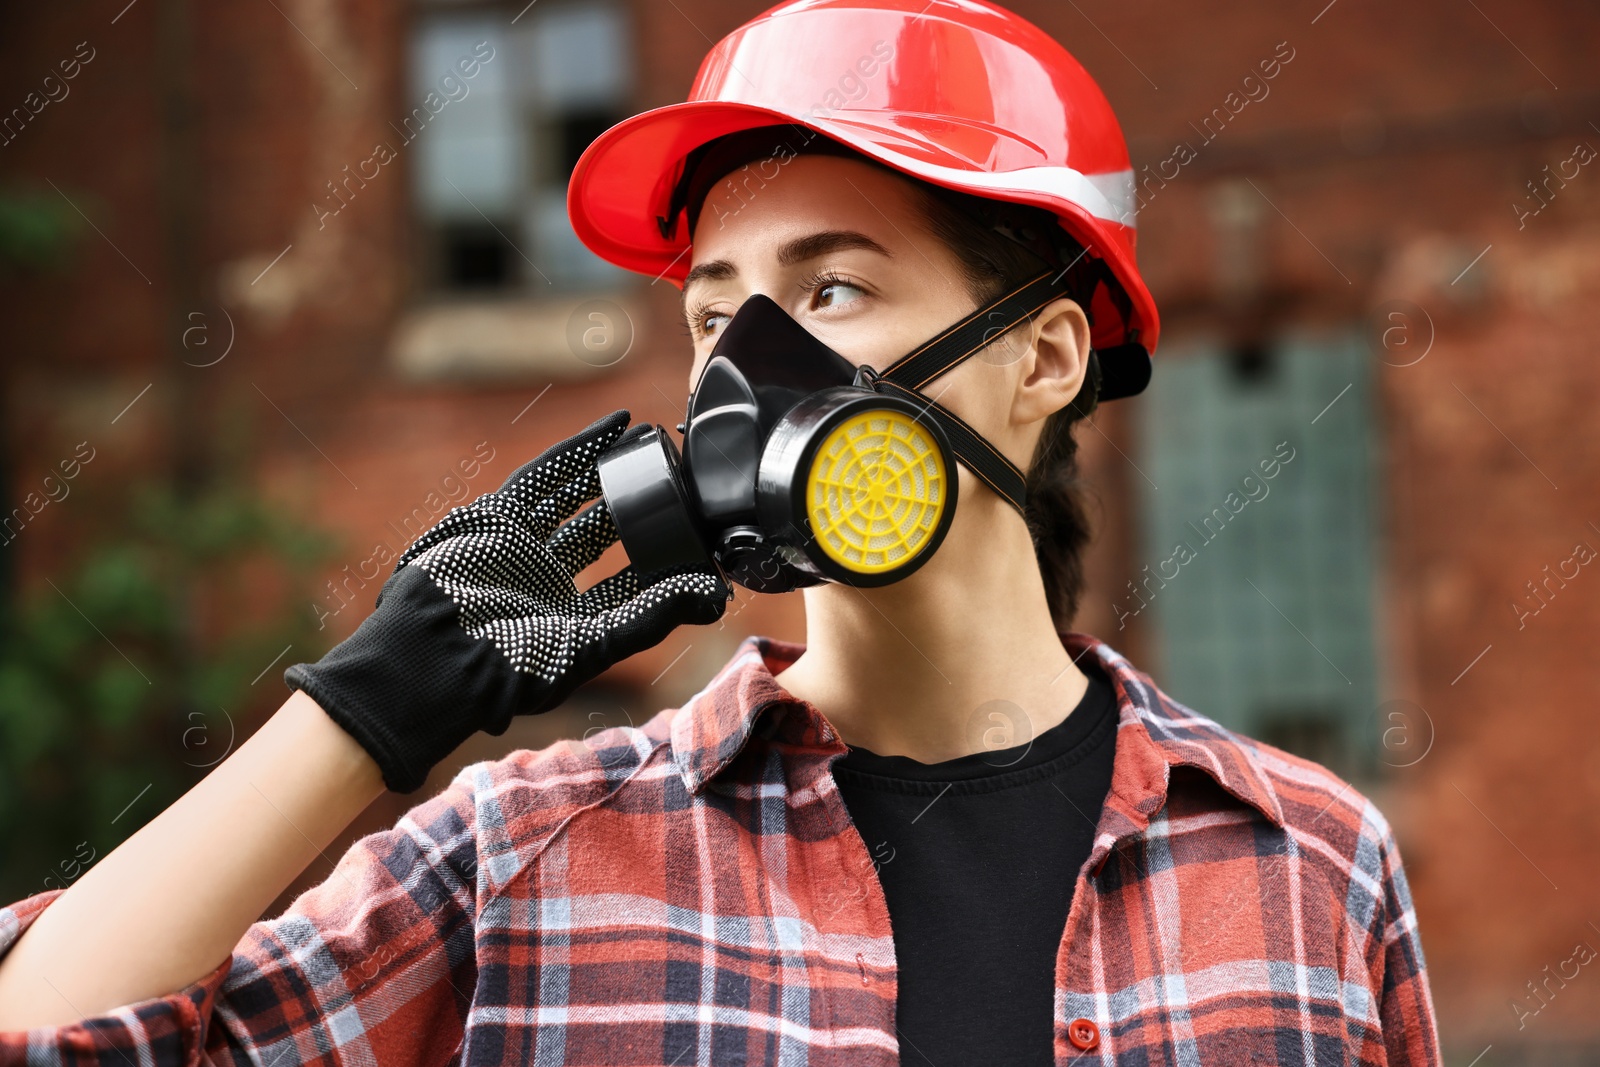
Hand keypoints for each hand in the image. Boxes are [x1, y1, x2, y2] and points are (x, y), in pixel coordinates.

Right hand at [284, 410, 729, 792]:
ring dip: (614, 467)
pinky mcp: (499, 518)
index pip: (633, 581)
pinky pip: (546, 474)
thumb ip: (653, 617)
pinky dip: (580, 449)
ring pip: (578, 496)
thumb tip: (717, 596)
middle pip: (607, 530)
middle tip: (681, 473)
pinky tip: (616, 425)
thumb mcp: (592, 645)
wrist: (433, 657)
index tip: (706, 527)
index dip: (669, 554)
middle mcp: (551, 582)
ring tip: (653, 440)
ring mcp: (524, 547)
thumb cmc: (510, 668)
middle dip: (644, 501)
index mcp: (574, 621)